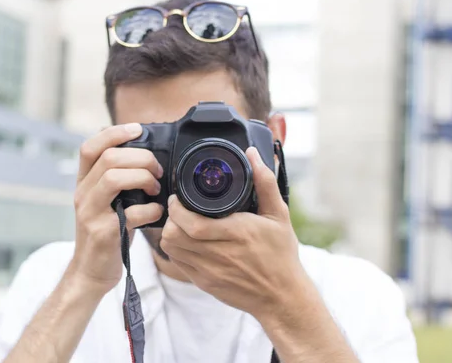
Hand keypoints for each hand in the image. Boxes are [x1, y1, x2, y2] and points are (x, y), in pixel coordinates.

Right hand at [68, 124, 164, 295]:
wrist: (91, 271)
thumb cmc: (107, 232)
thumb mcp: (106, 202)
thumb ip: (117, 180)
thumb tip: (146, 156)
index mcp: (84, 183)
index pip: (90, 147)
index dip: (113, 132)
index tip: (138, 129)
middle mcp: (83, 194)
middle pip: (109, 158)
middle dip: (140, 158)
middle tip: (157, 170)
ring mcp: (91, 213)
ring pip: (113, 178)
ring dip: (142, 178)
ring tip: (156, 189)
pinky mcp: (103, 234)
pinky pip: (131, 213)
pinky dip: (150, 210)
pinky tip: (156, 213)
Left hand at [160, 147, 309, 317]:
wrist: (281, 297)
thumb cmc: (281, 254)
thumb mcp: (279, 215)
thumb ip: (264, 182)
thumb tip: (253, 154)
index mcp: (238, 234)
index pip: (193, 224)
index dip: (177, 208)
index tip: (178, 197)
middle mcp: (221, 255)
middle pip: (175, 235)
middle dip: (170, 217)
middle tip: (178, 207)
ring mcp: (209, 272)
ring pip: (172, 249)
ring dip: (170, 232)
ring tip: (180, 222)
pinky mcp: (204, 283)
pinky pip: (177, 263)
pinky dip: (175, 249)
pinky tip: (185, 240)